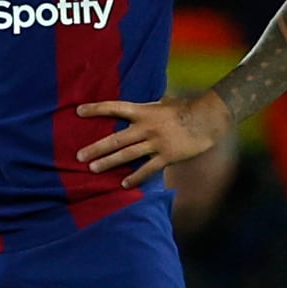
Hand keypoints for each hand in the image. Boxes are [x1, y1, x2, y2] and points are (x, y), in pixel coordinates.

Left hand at [75, 91, 231, 188]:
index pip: (115, 108)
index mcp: (144, 111)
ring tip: (92, 169)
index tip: (78, 111)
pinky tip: (123, 185)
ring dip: (108, 162)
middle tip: (78, 155)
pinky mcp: (166, 156)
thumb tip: (135, 109)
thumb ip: (147, 107)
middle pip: (116, 138)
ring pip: (127, 154)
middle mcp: (147, 127)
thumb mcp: (163, 102)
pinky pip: (147, 169)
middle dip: (96, 147)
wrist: (208, 119)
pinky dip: (135, 177)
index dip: (96, 109)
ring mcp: (156, 143)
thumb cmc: (186, 108)